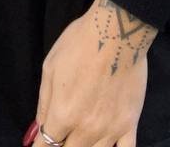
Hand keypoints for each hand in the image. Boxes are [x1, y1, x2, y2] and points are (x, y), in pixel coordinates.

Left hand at [27, 0, 156, 146]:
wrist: (116, 32)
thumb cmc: (79, 44)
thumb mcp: (50, 67)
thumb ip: (44, 102)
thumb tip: (39, 128)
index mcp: (63, 114)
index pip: (46, 145)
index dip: (41, 145)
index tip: (40, 143)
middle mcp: (85, 129)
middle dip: (62, 145)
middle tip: (63, 132)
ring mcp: (110, 129)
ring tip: (81, 134)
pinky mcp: (130, 124)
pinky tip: (106, 144)